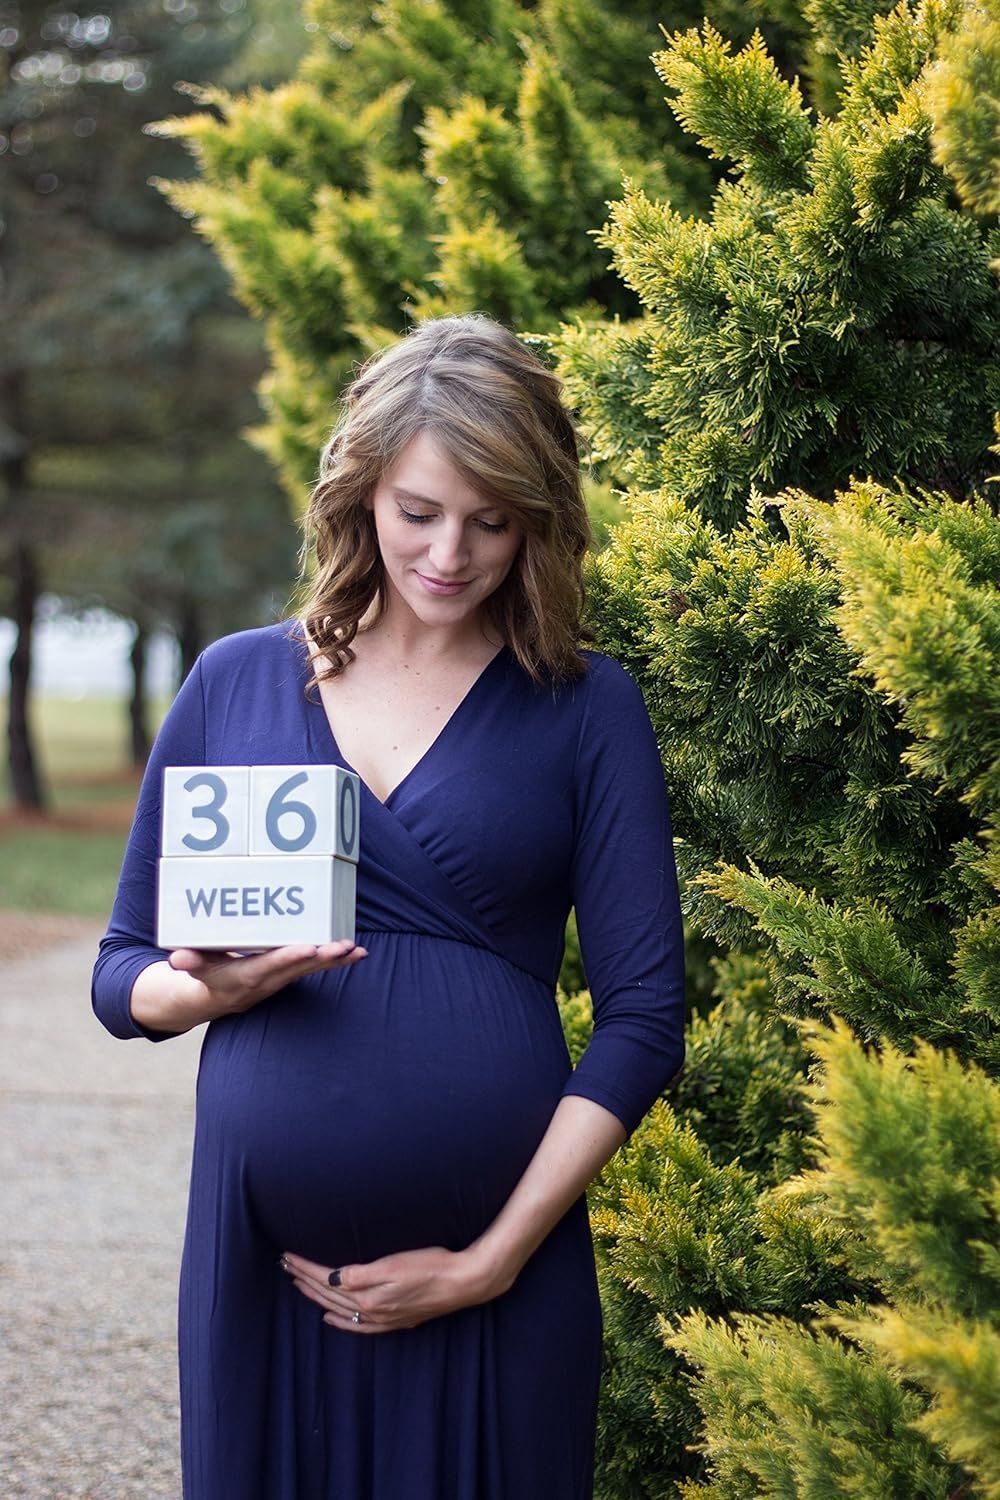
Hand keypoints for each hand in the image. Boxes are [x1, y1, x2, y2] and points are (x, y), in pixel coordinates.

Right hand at [129, 940, 367, 1033]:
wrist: (216, 998)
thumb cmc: (206, 974)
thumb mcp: (195, 968)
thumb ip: (191, 961)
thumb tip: (177, 958)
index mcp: (246, 975)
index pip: (270, 965)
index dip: (289, 958)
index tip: (308, 948)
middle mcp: (268, 979)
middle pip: (299, 968)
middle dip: (322, 957)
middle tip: (344, 947)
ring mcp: (282, 979)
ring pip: (312, 968)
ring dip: (335, 960)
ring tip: (357, 950)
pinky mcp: (290, 975)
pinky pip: (316, 967)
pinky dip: (337, 960)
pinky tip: (358, 953)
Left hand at [279, 1244, 504, 1333]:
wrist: (464, 1282)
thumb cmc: (431, 1266)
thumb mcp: (394, 1265)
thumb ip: (360, 1275)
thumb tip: (332, 1279)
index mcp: (368, 1294)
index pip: (326, 1280)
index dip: (305, 1267)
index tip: (287, 1256)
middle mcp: (371, 1310)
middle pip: (328, 1295)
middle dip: (304, 1280)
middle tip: (284, 1265)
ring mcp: (383, 1317)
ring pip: (339, 1308)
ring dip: (316, 1296)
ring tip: (298, 1284)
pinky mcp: (395, 1319)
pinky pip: (358, 1325)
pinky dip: (340, 1321)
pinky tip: (330, 1318)